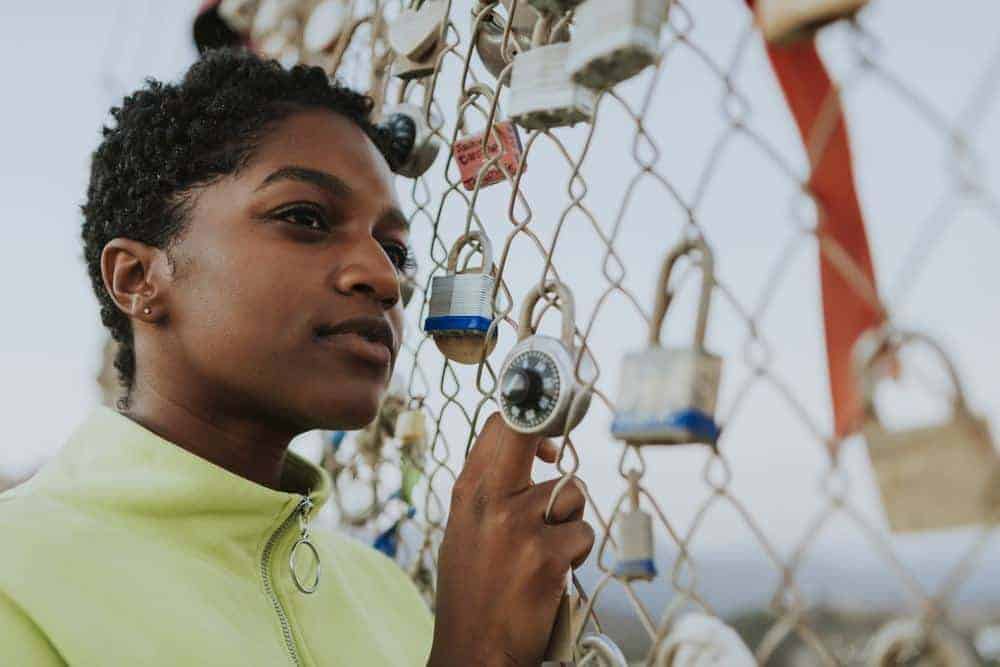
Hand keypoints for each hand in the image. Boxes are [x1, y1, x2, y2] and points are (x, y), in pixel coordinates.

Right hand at [427, 413, 594, 666]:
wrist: (473, 649)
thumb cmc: (474, 590)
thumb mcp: (466, 528)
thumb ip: (494, 488)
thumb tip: (537, 450)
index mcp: (468, 492)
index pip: (499, 426)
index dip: (530, 418)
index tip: (547, 438)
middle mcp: (490, 501)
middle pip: (528, 434)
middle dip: (548, 433)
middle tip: (556, 452)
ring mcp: (519, 527)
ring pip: (572, 493)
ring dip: (568, 521)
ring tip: (542, 552)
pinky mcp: (548, 556)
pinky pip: (582, 534)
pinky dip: (575, 555)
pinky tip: (550, 575)